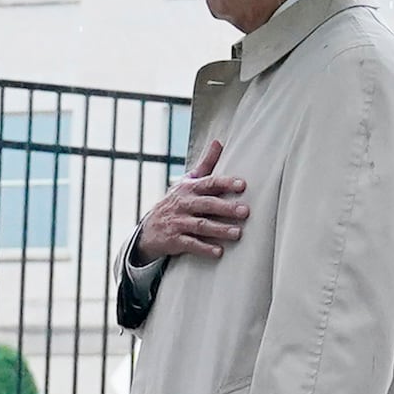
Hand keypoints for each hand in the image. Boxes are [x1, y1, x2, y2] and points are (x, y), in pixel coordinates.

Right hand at [134, 143, 250, 267]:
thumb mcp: (187, 182)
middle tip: (245, 211)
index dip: (225, 183)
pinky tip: (219, 252)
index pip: (209, 183)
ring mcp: (177, 222)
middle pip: (206, 204)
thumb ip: (206, 165)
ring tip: (237, 233)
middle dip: (226, 208)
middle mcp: (183, 204)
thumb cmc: (176, 203)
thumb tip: (218, 142)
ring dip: (219, 230)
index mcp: (189, 188)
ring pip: (200, 225)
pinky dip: (204, 248)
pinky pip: (190, 244)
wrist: (148, 229)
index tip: (242, 185)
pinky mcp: (174, 240)